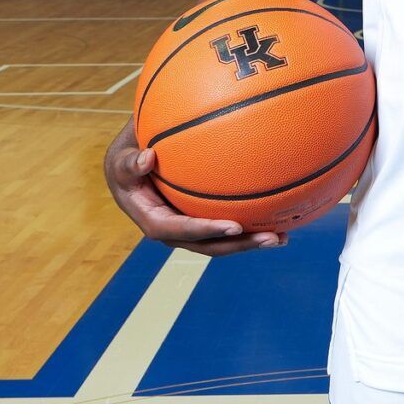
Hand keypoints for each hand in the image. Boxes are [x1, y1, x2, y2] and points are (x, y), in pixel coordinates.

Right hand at [103, 120, 283, 255]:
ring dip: (251, 241)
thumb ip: (130, 162)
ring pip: (222, 241)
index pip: (181, 231)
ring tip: (282, 236)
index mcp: (154, 221)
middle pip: (210, 245)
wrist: (132, 167)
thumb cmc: (127, 161)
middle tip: (271, 238)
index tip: (234, 226)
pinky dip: (250, 223)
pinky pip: (226, 225)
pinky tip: (275, 216)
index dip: (207, 231)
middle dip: (241, 245)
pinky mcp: (201, 220)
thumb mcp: (121, 160)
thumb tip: (148, 158)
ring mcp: (190, 228)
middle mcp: (175, 231)